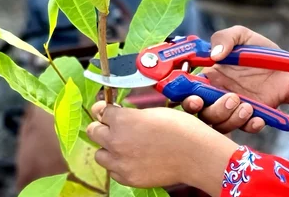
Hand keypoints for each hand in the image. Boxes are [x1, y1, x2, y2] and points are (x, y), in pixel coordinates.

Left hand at [86, 101, 237, 194]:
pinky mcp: (127, 178)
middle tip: (113, 127)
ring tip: (124, 146)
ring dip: (108, 148)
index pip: (101, 111)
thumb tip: (122, 117)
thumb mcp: (155, 112)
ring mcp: (119, 161)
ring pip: (100, 153)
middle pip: (93, 131)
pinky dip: (119, 165)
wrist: (195, 155)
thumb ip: (133, 115)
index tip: (109, 111)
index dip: (107, 110)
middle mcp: (116, 140)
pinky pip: (113, 170)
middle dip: (102, 127)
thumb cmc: (181, 129)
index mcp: (122, 119)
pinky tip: (134, 159)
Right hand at [182, 26, 288, 133]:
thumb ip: (224, 38)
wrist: (286, 65)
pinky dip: (249, 126)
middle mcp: (217, 95)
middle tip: (230, 98)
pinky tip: (258, 117)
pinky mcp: (251, 116)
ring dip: (231, 118)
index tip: (196, 99)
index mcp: (209, 77)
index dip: (186, 99)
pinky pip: (244, 129)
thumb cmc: (259, 50)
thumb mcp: (241, 35)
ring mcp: (233, 108)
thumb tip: (214, 55)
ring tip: (248, 106)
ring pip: (221, 125)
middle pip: (203, 114)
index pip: (188, 92)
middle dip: (212, 112)